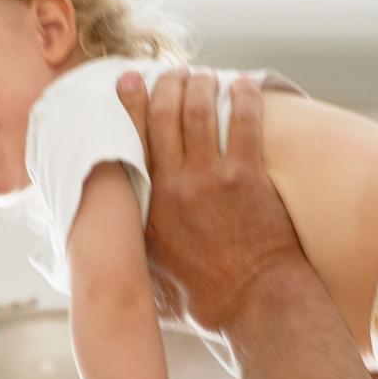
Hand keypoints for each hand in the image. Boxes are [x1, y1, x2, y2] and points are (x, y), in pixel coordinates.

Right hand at [115, 69, 306, 334]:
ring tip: (205, 78)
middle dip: (168, 84)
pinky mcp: (247, 178)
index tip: (132, 79)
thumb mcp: (157, 265)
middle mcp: (176, 185)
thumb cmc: (207, 295)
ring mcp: (212, 178)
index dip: (131, 101)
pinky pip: (244, 123)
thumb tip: (124, 226)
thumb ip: (142, 236)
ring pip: (200, 111)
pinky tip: (244, 86)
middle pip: (165, 114)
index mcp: (150, 204)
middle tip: (175, 74)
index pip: (133, 138)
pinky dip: (243, 98)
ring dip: (201, 86)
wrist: (253, 303)